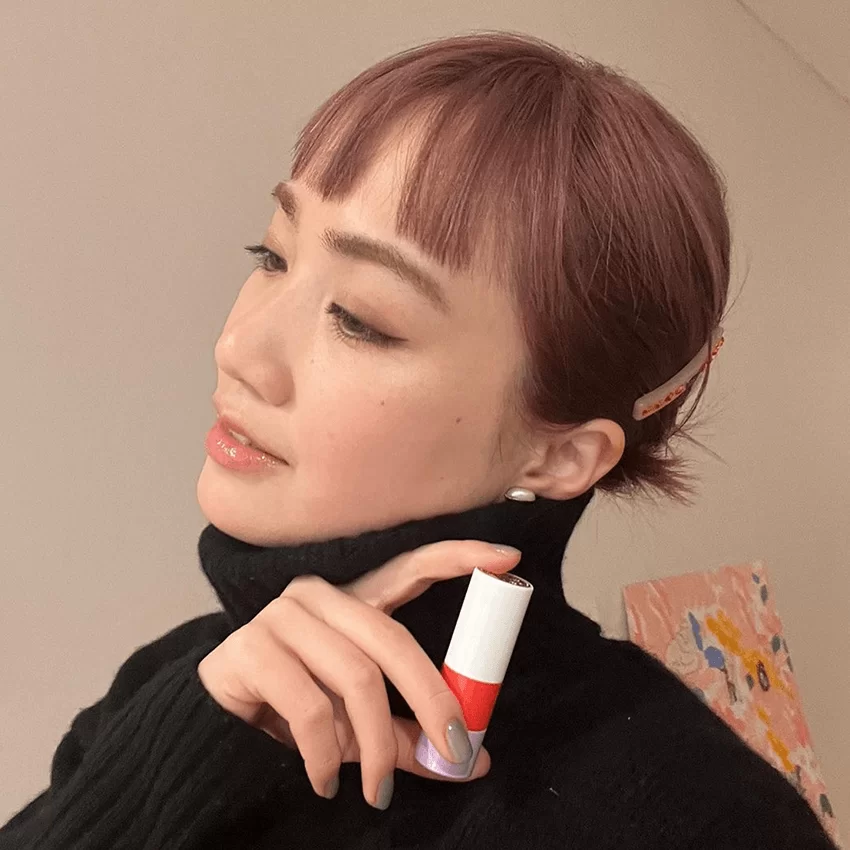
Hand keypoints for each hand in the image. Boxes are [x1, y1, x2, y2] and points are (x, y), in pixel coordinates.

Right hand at [197, 539, 520, 807]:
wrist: (215, 732)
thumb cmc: (294, 718)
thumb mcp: (361, 726)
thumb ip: (409, 737)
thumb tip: (474, 760)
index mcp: (352, 601)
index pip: (410, 567)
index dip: (458, 557)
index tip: (509, 557)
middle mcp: (318, 596)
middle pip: (392, 639)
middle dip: (432, 699)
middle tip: (454, 750)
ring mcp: (281, 617)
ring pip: (356, 679)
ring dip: (376, 745)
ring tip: (376, 790)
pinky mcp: (250, 649)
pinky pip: (310, 708)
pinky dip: (328, 757)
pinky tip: (326, 780)